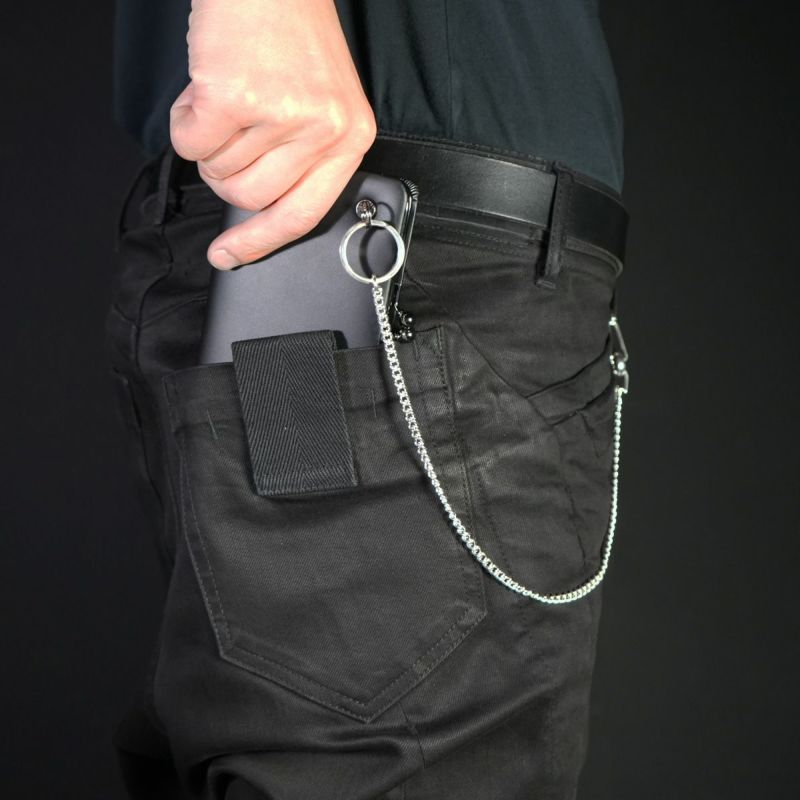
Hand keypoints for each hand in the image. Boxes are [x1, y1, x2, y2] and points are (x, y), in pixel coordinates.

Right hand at [169, 0, 376, 268]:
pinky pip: (190, 143)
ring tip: (227, 92)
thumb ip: (300, 156)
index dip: (261, 243)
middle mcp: (322, 130)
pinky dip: (185, 118)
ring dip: (207, 138)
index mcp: (349, 136)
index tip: (228, 256)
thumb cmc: (290, 30)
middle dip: (225, 172)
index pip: (303, 214)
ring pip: (218, 170)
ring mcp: (280, 115)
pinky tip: (206, 84)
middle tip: (229, 130)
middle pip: (250, 197)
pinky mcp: (236, 99)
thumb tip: (254, 210)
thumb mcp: (320, 101)